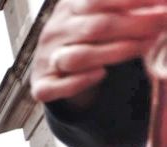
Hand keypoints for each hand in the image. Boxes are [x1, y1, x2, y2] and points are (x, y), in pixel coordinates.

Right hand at [31, 1, 166, 104]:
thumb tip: (161, 2)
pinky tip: (101, 74)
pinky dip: (78, 82)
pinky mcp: (42, 86)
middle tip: (164, 22)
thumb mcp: (102, 11)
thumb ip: (125, 6)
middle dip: (136, 24)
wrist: (56, 67)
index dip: (132, 0)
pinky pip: (56, 87)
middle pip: (96, 27)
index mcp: (69, 6)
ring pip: (78, 57)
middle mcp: (54, 31)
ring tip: (146, 46)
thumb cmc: (89, 36)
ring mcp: (46, 59)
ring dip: (116, 52)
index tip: (162, 2)